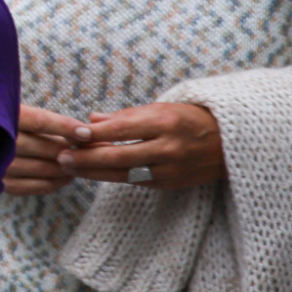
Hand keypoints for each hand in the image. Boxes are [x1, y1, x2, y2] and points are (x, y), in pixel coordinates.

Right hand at [3, 104, 91, 196]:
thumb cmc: (0, 124)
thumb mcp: (13, 112)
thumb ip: (42, 120)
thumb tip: (82, 132)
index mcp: (3, 118)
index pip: (40, 121)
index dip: (65, 126)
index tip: (86, 132)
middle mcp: (1, 143)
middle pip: (49, 148)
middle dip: (73, 149)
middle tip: (91, 149)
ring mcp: (1, 166)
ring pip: (47, 168)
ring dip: (69, 167)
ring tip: (81, 162)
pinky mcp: (4, 184)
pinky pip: (39, 186)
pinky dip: (57, 182)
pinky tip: (67, 176)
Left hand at [57, 102, 224, 189]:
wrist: (230, 142)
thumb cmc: (190, 118)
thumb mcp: (161, 107)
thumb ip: (126, 115)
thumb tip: (92, 118)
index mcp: (165, 122)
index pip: (121, 128)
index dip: (94, 133)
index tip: (72, 134)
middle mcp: (168, 148)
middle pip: (119, 156)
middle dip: (87, 158)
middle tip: (61, 157)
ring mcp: (170, 169)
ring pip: (124, 173)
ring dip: (94, 171)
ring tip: (71, 167)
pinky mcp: (170, 184)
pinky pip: (136, 181)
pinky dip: (114, 176)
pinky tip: (94, 172)